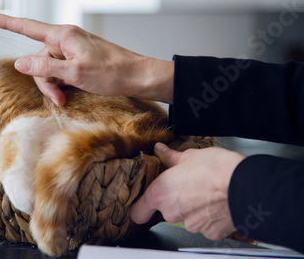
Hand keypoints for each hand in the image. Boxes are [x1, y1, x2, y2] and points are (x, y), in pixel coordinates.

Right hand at [0, 12, 173, 105]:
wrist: (138, 76)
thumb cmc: (111, 72)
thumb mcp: (75, 73)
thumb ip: (45, 67)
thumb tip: (20, 63)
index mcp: (63, 35)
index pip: (28, 27)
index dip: (8, 22)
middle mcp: (66, 39)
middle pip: (39, 58)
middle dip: (45, 80)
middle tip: (59, 97)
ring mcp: (73, 49)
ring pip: (50, 68)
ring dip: (54, 85)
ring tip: (66, 97)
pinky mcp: (79, 59)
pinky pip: (61, 70)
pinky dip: (63, 83)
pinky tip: (72, 92)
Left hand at [130, 143, 245, 239]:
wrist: (245, 184)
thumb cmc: (216, 168)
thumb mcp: (188, 156)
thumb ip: (170, 157)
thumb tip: (160, 151)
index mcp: (160, 193)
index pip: (138, 212)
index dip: (140, 208)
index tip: (144, 204)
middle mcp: (172, 212)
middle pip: (166, 211)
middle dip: (175, 201)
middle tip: (188, 186)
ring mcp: (191, 224)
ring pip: (186, 218)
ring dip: (192, 209)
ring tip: (206, 192)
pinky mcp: (210, 232)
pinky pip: (205, 225)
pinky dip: (209, 217)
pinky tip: (216, 203)